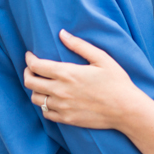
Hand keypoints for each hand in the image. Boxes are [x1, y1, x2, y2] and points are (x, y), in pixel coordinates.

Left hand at [23, 29, 141, 129]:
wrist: (126, 109)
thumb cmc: (116, 82)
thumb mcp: (101, 58)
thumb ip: (79, 45)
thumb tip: (62, 33)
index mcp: (67, 73)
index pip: (36, 66)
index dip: (29, 59)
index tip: (30, 55)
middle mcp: (60, 91)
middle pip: (30, 82)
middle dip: (27, 73)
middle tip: (32, 68)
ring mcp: (62, 107)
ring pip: (35, 99)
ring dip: (35, 90)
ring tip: (42, 84)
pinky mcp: (67, 119)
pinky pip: (46, 113)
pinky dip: (44, 105)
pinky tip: (51, 100)